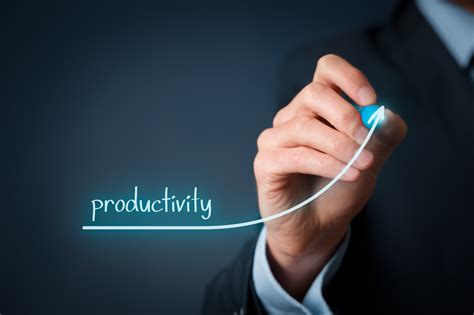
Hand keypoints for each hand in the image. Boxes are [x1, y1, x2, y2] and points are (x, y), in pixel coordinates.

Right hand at [254, 54, 406, 298]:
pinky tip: (346, 175)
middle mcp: (292, 116)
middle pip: (314, 92)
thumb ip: (383, 134)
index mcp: (317, 107)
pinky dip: (326, 164)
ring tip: (362, 165)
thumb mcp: (371, 159)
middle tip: (366, 141)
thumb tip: (385, 113)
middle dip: (346, 116)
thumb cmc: (340, 188)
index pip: (326, 69)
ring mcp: (275, 139)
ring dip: (340, 146)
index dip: (349, 77)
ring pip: (305, 126)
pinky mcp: (266, 163)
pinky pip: (296, 155)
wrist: (319, 227)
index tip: (370, 101)